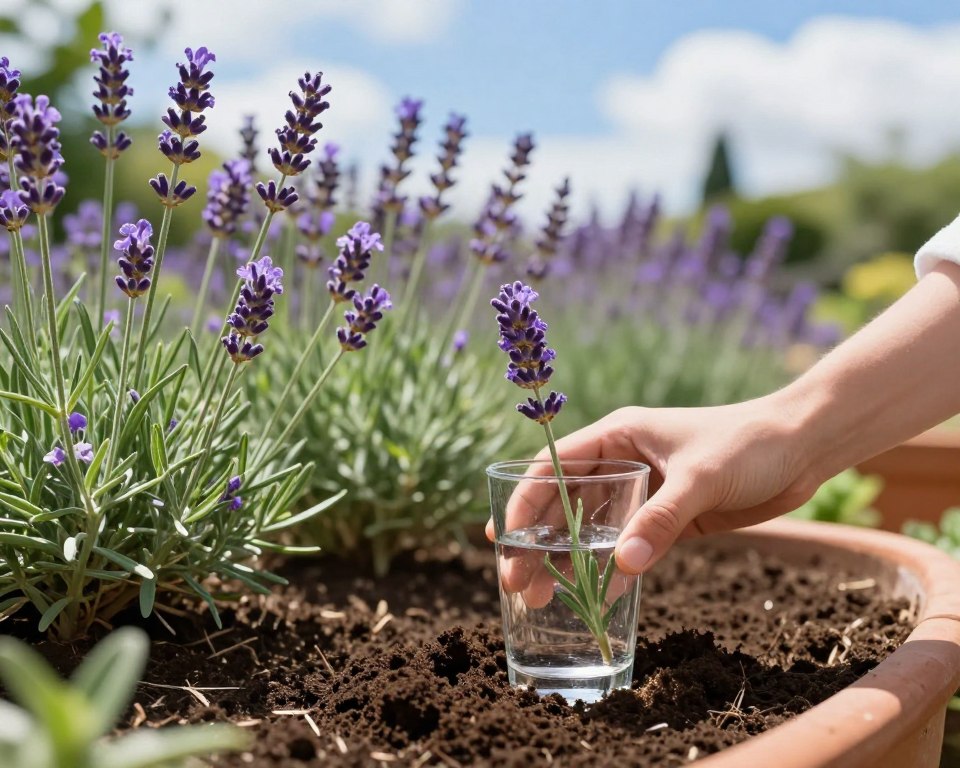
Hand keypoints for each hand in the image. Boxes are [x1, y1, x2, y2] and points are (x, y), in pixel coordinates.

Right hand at [488, 396, 817, 576]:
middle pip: (564, 503)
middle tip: (518, 584)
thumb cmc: (749, 443)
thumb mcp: (701, 478)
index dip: (524, 502)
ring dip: (566, 560)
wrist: (803, 446)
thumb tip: (622, 569)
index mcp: (618, 436)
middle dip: (537, 542)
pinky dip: (608, 569)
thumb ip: (661, 521)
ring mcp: (643, 492)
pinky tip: (595, 596)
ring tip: (544, 599)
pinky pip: (626, 545)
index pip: (554, 467)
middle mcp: (622, 462)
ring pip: (589, 528)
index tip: (502, 538)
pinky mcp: (667, 517)